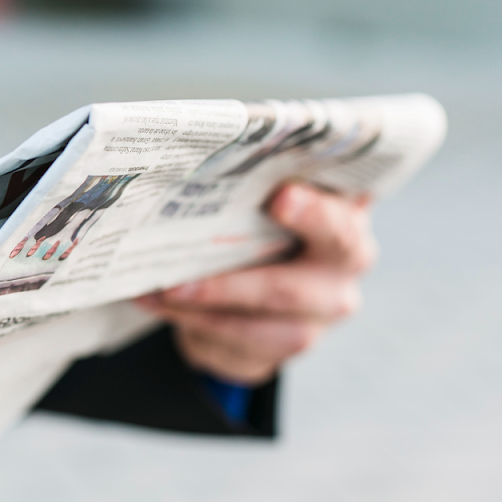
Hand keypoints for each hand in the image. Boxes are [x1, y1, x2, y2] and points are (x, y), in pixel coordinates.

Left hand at [135, 183, 374, 384]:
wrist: (272, 285)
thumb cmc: (270, 222)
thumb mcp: (274, 197)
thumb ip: (262, 182)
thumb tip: (211, 152)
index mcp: (345, 228)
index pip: (339, 224)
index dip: (313, 213)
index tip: (280, 197)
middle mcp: (339, 279)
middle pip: (290, 291)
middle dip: (232, 287)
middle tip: (180, 281)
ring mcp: (315, 322)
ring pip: (256, 329)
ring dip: (202, 311)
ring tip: (159, 292)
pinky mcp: (281, 350)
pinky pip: (235, 344)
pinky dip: (190, 323)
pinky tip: (156, 302)